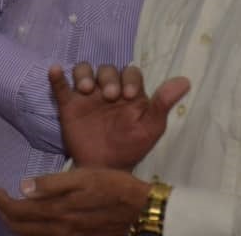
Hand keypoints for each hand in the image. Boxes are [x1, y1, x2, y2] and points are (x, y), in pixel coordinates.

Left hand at [0, 169, 150, 235]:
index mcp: (57, 210)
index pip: (19, 211)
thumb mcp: (84, 177)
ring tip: (8, 213)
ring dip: (16, 226)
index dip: (3, 202)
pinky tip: (34, 227)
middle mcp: (59, 229)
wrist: (141, 211)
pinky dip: (34, 234)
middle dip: (5, 215)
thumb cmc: (113, 187)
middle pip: (22, 228)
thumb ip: (52, 183)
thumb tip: (22, 187)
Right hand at [52, 63, 188, 169]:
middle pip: (107, 69)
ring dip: (84, 74)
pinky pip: (61, 87)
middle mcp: (107, 89)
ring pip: (84, 71)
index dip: (129, 78)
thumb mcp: (150, 128)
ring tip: (86, 89)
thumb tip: (185, 80)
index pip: (130, 72)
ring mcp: (87, 96)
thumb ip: (163, 104)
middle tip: (109, 95)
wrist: (105, 171)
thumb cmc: (131, 147)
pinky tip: (55, 71)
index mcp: (128, 92)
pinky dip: (57, 77)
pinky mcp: (69, 106)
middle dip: (108, 78)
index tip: (128, 95)